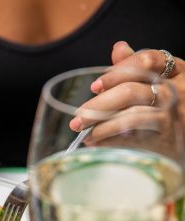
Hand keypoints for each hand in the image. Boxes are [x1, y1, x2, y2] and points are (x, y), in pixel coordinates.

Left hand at [70, 41, 184, 145]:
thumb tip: (118, 48)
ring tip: (83, 132)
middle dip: (99, 105)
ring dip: (101, 125)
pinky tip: (96, 142)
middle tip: (77, 117)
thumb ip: (138, 68)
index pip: (146, 61)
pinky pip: (134, 137)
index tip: (94, 86)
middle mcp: (177, 90)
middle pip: (131, 92)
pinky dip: (110, 140)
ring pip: (131, 116)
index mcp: (175, 70)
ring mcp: (173, 114)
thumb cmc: (170, 108)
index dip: (117, 72)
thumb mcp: (160, 83)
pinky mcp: (167, 138)